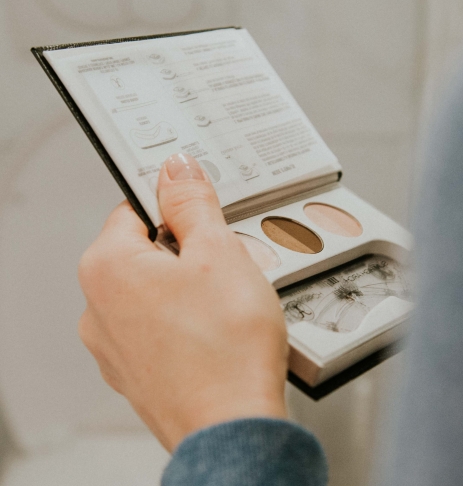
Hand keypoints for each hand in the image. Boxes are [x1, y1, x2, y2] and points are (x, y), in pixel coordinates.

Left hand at [78, 153, 288, 451]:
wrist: (233, 426)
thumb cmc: (226, 348)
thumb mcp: (220, 252)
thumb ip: (193, 203)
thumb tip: (176, 168)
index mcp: (106, 267)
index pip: (137, 208)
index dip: (181, 207)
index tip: (210, 217)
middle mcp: (96, 307)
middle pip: (148, 252)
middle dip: (191, 252)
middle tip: (230, 266)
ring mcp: (113, 346)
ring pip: (157, 293)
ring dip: (193, 290)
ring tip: (229, 308)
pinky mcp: (136, 374)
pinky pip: (162, 330)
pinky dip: (190, 325)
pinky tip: (220, 335)